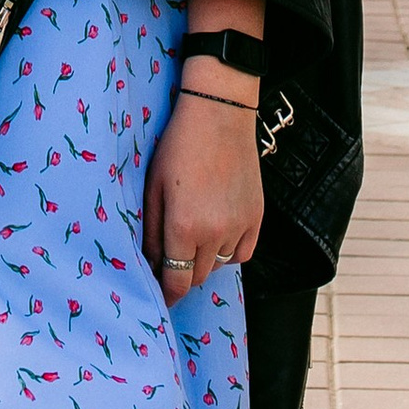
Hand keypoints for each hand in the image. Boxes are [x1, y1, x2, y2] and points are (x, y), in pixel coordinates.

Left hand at [143, 84, 262, 304]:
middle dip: (183, 273)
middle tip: (173, 258)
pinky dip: (230, 250)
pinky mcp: (257, 217)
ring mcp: (239, 226)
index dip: (167, 294)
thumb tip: (151, 265)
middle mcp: (214, 234)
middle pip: (198, 277)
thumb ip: (151, 231)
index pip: (176, 281)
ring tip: (194, 235)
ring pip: (220, 265)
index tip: (161, 296)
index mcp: (183, 227)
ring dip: (205, 260)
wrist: (219, 113)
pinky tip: (218, 231)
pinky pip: (243, 253)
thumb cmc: (178, 145)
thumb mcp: (153, 186)